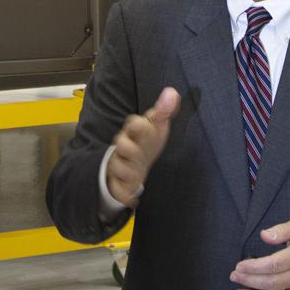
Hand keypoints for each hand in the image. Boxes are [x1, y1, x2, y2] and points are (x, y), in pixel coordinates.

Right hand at [106, 87, 180, 207]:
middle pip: (121, 145)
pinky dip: (125, 195)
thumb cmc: (148, 140)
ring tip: (137, 175)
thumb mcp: (157, 124)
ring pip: (119, 168)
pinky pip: (118, 190)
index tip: (147, 126)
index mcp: (134, 130)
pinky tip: (134, 198)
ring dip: (129, 173)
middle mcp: (124, 145)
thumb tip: (172, 92)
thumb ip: (165, 110)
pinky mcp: (118, 181)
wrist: (137, 162)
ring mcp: (120, 163)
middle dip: (130, 150)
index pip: (133, 123)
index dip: (140, 125)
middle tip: (139, 154)